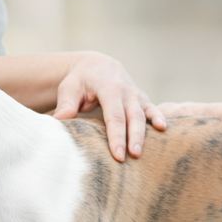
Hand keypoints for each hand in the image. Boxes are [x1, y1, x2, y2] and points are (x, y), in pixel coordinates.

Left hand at [52, 52, 167, 161]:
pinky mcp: (141, 99)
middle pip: (132, 116)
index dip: (116, 136)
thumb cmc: (80, 80)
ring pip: (144, 114)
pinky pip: (152, 108)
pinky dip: (158, 117)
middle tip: (133, 156)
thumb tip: (58, 122)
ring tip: (142, 151)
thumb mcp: (69, 88)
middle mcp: (126, 90)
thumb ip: (66, 104)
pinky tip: (163, 128)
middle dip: (133, 137)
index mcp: (109, 87)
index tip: (117, 155)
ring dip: (144, 133)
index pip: (114, 115)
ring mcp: (136, 94)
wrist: (96, 66)